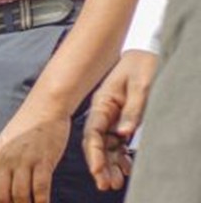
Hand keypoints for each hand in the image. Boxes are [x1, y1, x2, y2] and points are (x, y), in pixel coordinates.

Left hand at [0, 101, 68, 202]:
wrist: (45, 107)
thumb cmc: (27, 125)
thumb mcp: (6, 141)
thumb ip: (1, 160)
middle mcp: (6, 159)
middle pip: (1, 194)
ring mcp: (24, 160)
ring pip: (20, 195)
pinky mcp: (43, 161)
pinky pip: (41, 189)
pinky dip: (42, 202)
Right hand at [84, 50, 156, 191]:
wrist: (147, 55)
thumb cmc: (142, 65)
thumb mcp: (141, 85)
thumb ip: (133, 109)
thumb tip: (123, 134)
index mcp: (102, 103)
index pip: (93, 133)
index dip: (94, 154)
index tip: (98, 171)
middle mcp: (104, 112)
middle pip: (97, 143)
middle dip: (100, 165)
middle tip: (106, 185)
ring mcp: (113, 117)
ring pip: (108, 146)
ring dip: (110, 165)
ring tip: (116, 183)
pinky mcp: (123, 120)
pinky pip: (119, 143)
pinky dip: (121, 157)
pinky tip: (125, 169)